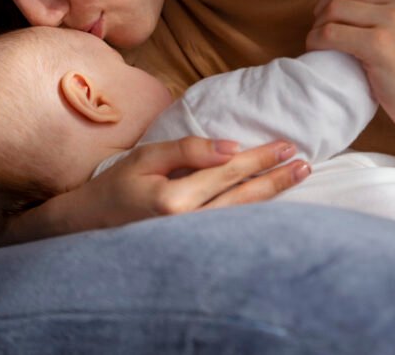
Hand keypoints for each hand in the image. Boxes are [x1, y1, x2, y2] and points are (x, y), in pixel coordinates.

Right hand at [101, 137, 310, 222]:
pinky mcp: (194, 248)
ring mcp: (192, 242)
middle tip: (304, 163)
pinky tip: (273, 201)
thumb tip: (232, 147)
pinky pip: (232, 228)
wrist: (90, 226)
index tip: (287, 145)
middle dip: (276, 178)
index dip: (260, 158)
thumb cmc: (117, 186)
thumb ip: (189, 150)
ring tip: (298, 177)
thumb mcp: (147, 157)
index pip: (229, 173)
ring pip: (243, 217)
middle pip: (244, 198)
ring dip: (273, 196)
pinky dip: (256, 213)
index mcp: (174, 200)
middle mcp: (188, 225)